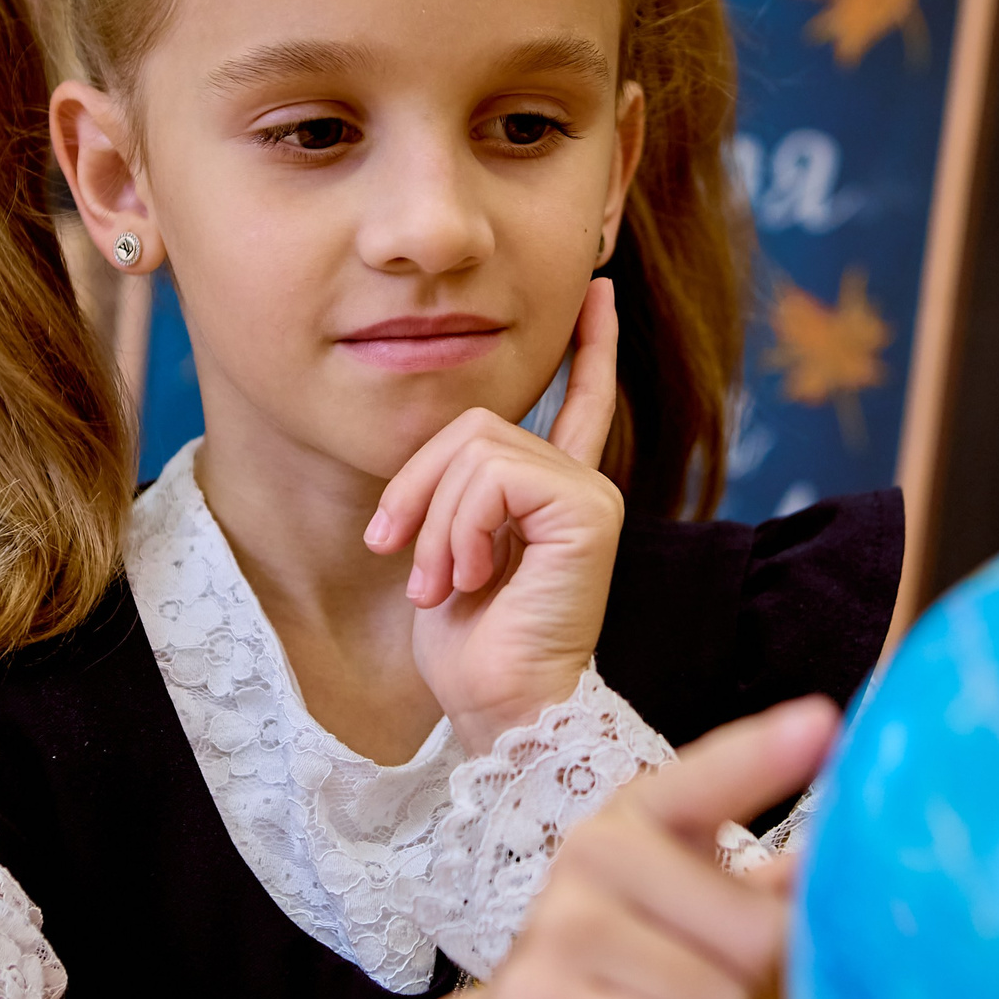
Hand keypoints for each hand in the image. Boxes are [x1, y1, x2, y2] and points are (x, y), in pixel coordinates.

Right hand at [361, 698, 838, 998]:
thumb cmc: (636, 979)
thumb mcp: (701, 918)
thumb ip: (768, 892)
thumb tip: (823, 868)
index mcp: (642, 815)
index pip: (709, 778)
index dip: (766, 756)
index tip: (824, 721)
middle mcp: (593, 851)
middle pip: (760, 934)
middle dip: (759, 986)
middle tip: (707, 989)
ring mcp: (558, 925)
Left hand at [367, 279, 624, 754]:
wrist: (498, 706)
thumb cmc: (470, 647)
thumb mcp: (443, 548)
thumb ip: (454, 491)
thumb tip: (438, 459)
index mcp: (552, 489)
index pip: (577, 399)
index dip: (589, 346)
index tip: (598, 292)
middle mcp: (579, 481)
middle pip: (475, 424)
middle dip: (418, 487)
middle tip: (400, 554)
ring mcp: (588, 493)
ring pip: (477, 448)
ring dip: (436, 521)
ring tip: (441, 581)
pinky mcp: (587, 511)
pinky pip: (495, 477)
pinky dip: (461, 526)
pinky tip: (473, 575)